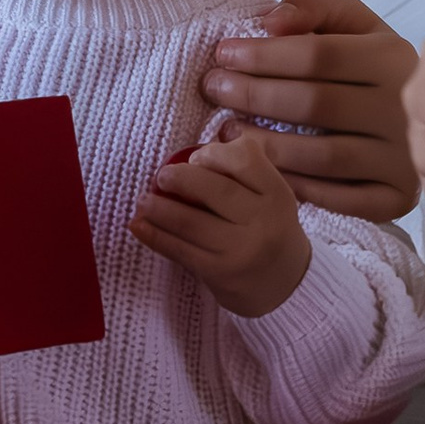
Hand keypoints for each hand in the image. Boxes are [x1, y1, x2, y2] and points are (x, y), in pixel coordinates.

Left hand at [133, 126, 311, 317]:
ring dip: (160, 209)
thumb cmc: (270, 230)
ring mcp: (241, 250)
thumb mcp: (271, 198)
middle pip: (216, 190)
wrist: (287, 285)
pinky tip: (137, 226)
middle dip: (182, 179)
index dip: (216, 153)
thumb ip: (245, 171)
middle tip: (162, 176)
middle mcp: (263, 221)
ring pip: (192, 222)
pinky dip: (154, 236)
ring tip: (143, 201)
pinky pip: (180, 251)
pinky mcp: (220, 273)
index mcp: (277, 194)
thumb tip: (210, 138)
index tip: (196, 156)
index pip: (246, 160)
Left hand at [199, 0, 414, 221]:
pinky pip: (338, 200)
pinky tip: (258, 170)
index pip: (320, 55)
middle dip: (254, 95)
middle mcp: (403, 110)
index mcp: (392, 58)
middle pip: (316, 105)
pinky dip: (293, 187)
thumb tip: (273, 22)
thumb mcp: (346, 19)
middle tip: (213, 89)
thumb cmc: (363, 61)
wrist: (418, 115)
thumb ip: (311, 1)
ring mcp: (403, 159)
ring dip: (265, 146)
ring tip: (225, 131)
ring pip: (322, 157)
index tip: (223, 53)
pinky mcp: (395, 198)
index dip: (264, 55)